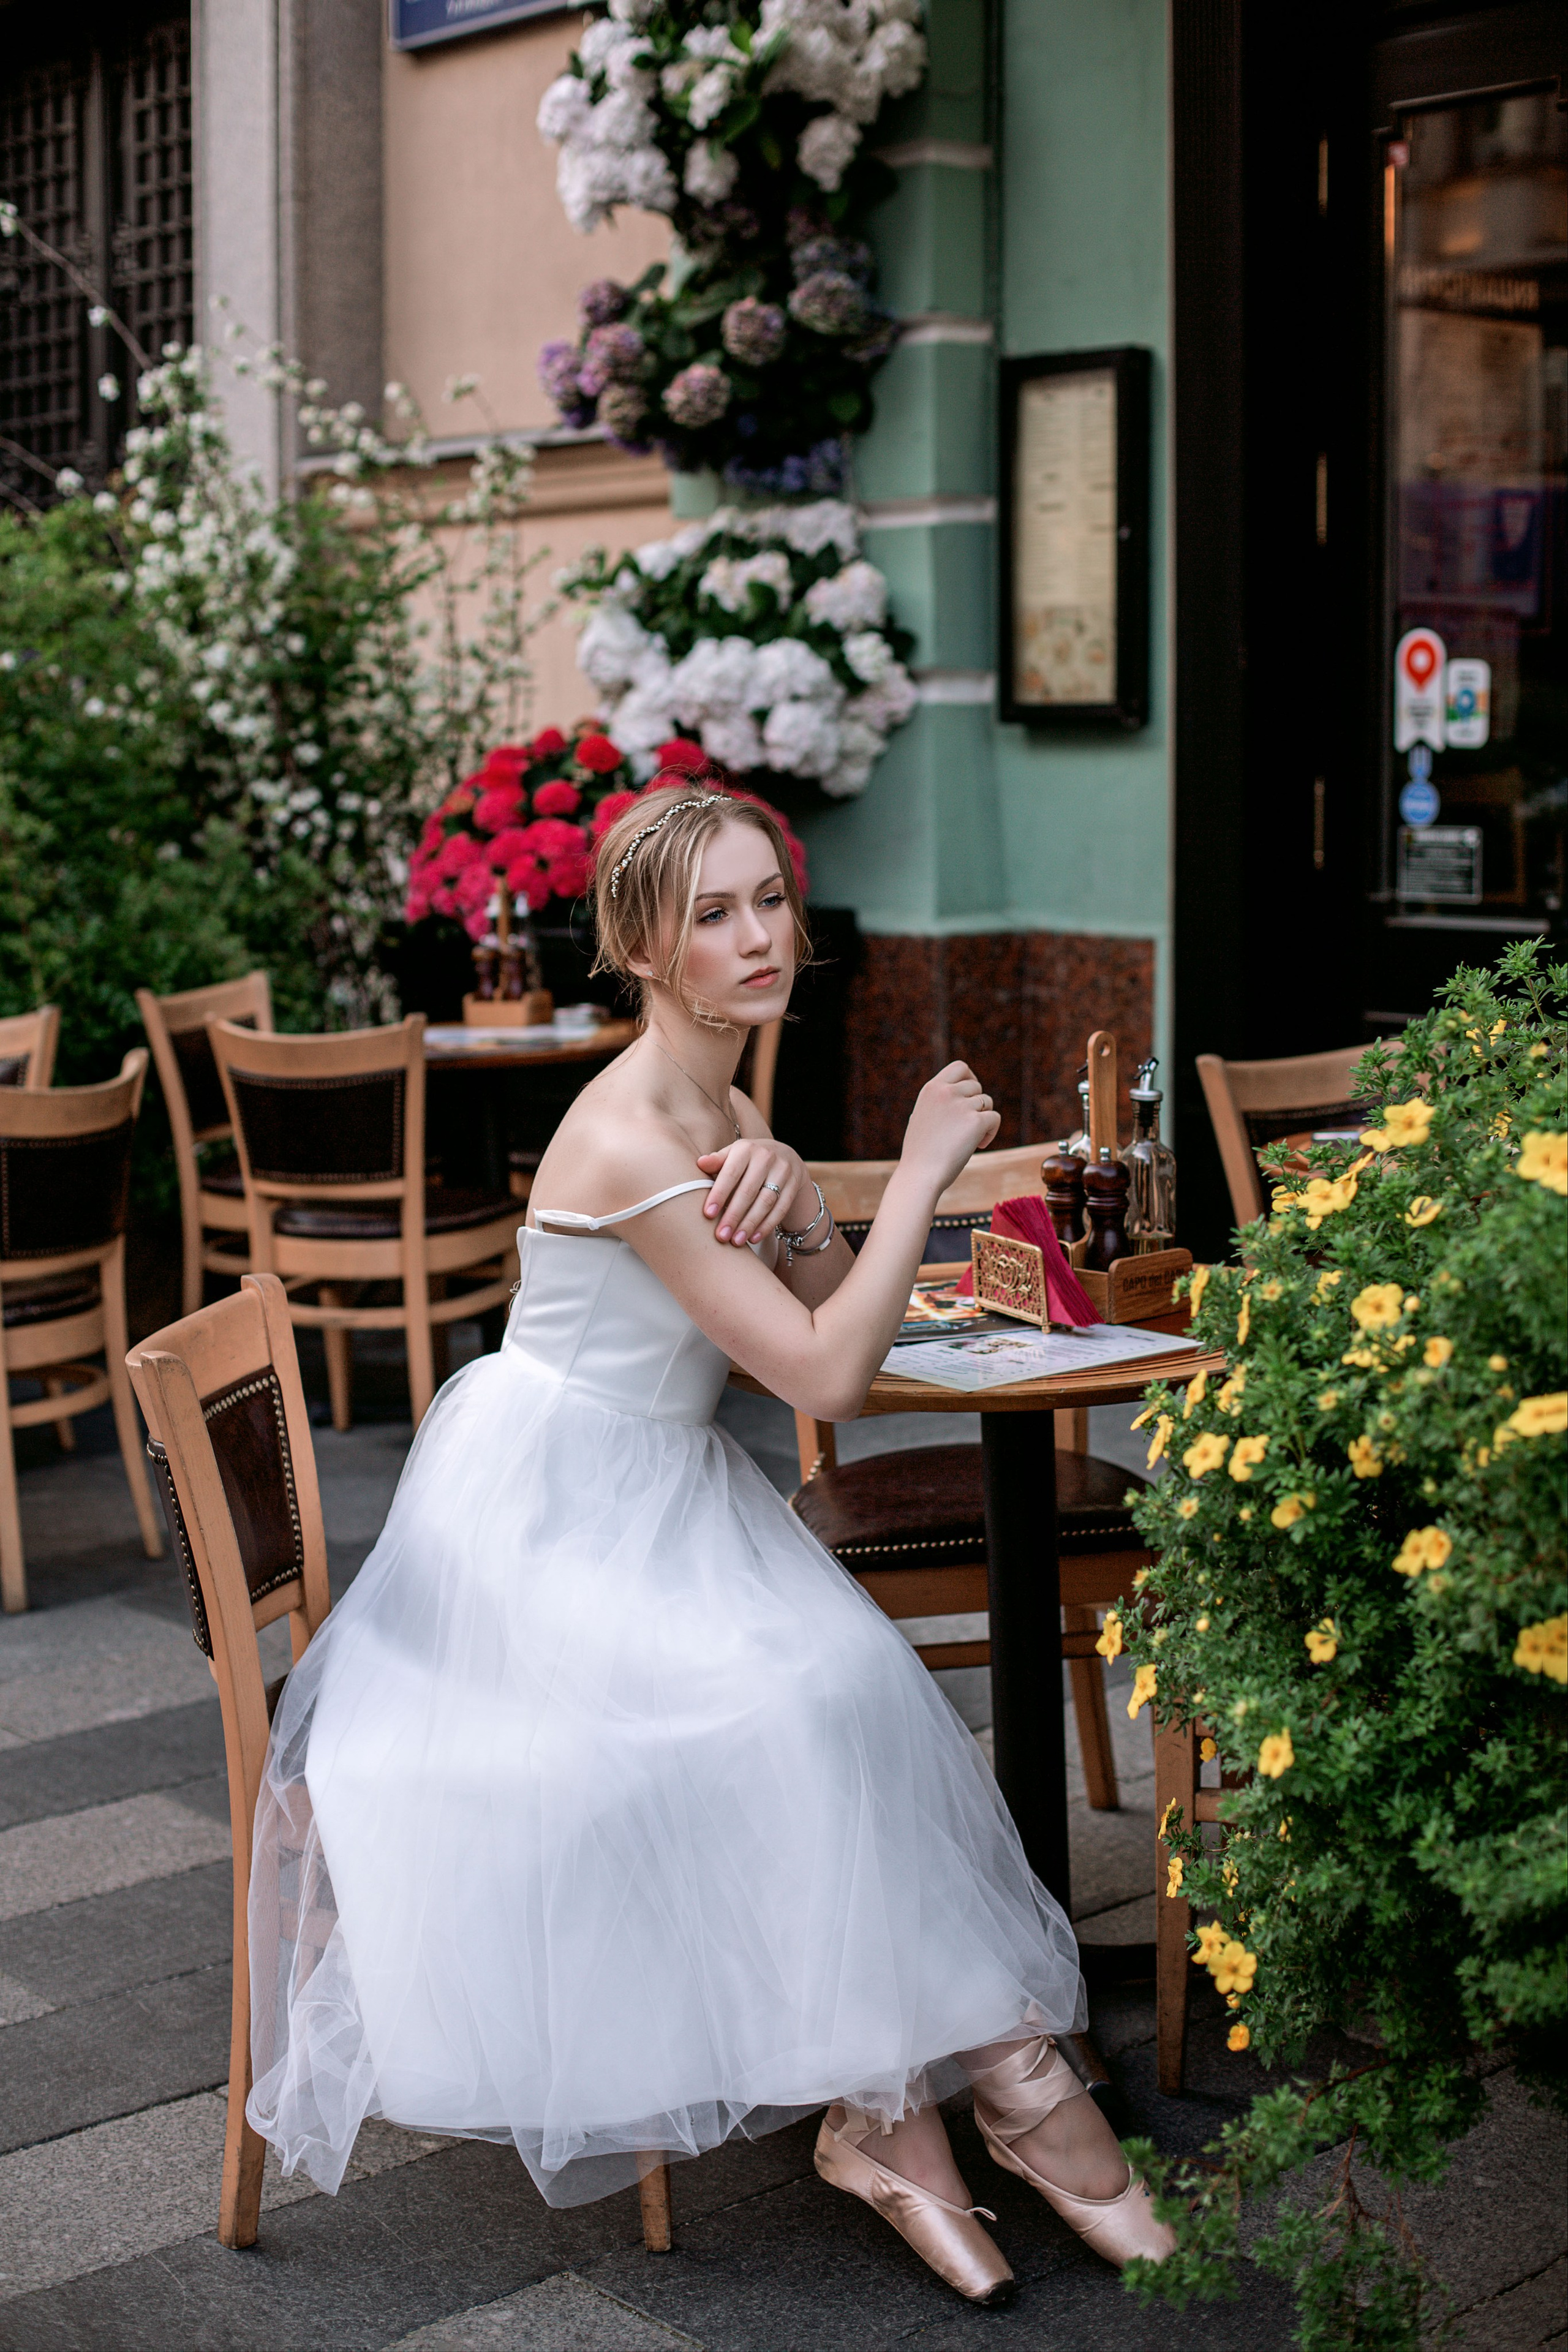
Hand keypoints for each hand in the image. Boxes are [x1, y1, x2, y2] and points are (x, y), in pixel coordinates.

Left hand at [695, 1137, 811, 1246]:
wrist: (783, 1155)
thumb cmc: (747, 1160)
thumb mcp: (732, 1156)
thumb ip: (717, 1162)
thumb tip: (700, 1163)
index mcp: (746, 1149)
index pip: (731, 1173)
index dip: (719, 1194)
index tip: (708, 1214)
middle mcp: (766, 1157)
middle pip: (748, 1190)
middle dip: (733, 1215)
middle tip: (721, 1236)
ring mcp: (783, 1171)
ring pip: (766, 1201)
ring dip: (750, 1224)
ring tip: (736, 1241)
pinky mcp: (793, 1185)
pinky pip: (780, 1208)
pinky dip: (767, 1225)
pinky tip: (754, 1238)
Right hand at [900, 1061, 999, 1193]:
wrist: (920, 1175)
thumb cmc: (920, 1153)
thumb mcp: (922, 1117)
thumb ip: (938, 1103)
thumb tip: (959, 1096)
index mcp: (931, 1089)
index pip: (960, 1067)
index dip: (970, 1078)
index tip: (971, 1094)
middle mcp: (946, 1092)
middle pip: (976, 1085)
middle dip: (976, 1104)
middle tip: (968, 1125)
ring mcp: (961, 1106)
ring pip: (987, 1102)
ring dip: (983, 1119)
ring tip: (972, 1138)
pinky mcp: (976, 1122)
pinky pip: (995, 1118)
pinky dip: (991, 1132)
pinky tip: (980, 1145)